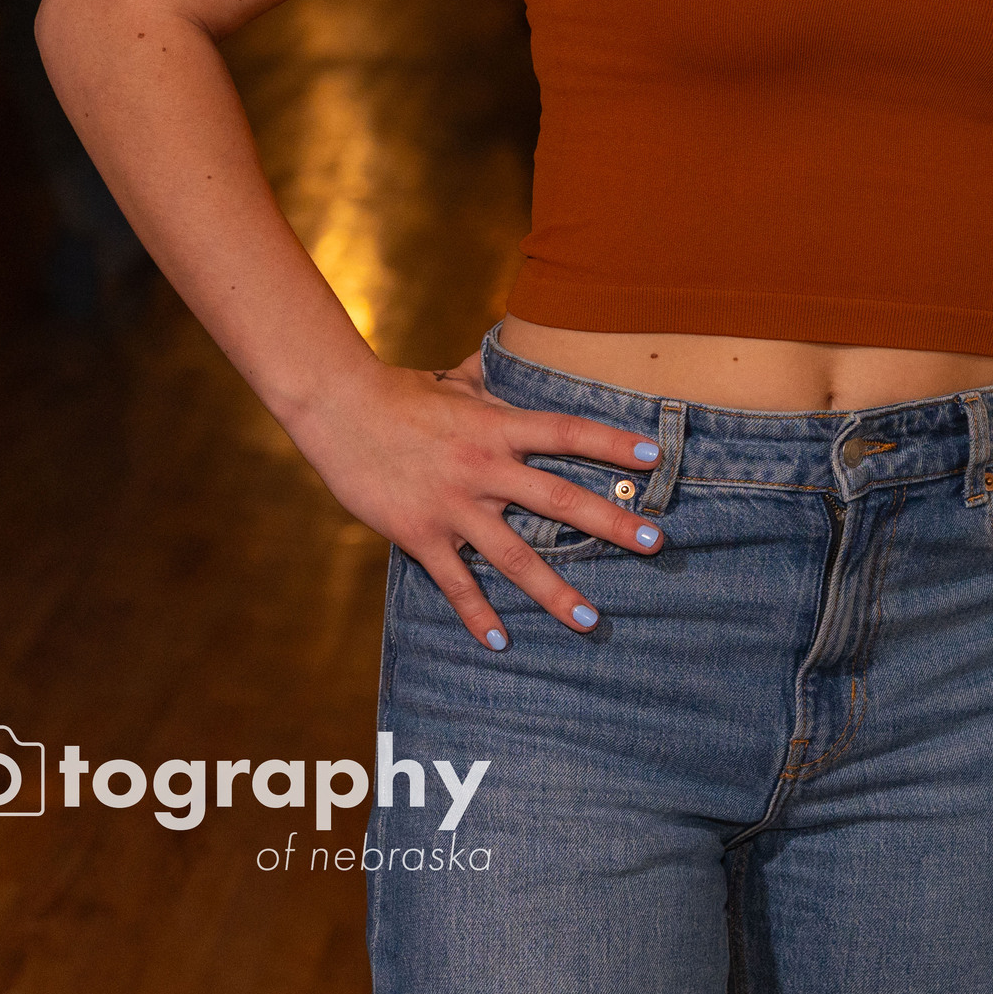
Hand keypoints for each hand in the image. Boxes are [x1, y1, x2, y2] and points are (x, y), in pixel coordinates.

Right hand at [288, 356, 664, 650]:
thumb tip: (513, 352)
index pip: (567, 433)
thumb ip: (492, 382)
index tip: (654, 458)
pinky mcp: (420, 534)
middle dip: (611, 523)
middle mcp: (484, 467)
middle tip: (654, 542)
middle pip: (560, 500)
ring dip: (554, 591)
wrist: (338, 408)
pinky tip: (501, 641)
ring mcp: (453, 505)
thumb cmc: (401, 392)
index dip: (611, 445)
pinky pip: (456, 582)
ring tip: (590, 619)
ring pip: (514, 556)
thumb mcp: (456, 382)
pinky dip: (477, 614)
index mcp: (497, 426)